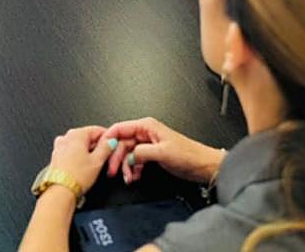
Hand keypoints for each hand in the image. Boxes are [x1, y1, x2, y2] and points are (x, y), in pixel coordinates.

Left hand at [43, 126, 112, 194]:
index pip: (97, 129)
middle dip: (98, 145)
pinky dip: (79, 157)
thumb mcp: (97, 161)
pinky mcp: (57, 157)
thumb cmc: (75, 177)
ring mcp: (60, 147)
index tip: (113, 144)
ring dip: (88, 152)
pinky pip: (72, 152)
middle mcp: (66, 137)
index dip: (108, 137)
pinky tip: (83, 167)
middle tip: (107, 156)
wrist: (60, 191)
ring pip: (79, 145)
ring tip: (95, 164)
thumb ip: (106, 148)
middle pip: (87, 137)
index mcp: (76, 134)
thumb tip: (110, 141)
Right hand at [102, 118, 223, 184]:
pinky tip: (135, 177)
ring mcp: (148, 144)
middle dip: (117, 158)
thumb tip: (128, 156)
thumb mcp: (163, 153)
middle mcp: (146, 133)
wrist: (203, 166)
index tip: (101, 150)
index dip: (108, 139)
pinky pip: (136, 160)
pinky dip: (133, 169)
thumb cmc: (189, 155)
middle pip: (122, 143)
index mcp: (147, 126)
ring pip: (128, 154)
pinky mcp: (152, 154)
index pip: (119, 128)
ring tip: (128, 178)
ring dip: (126, 167)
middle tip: (113, 171)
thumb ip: (141, 152)